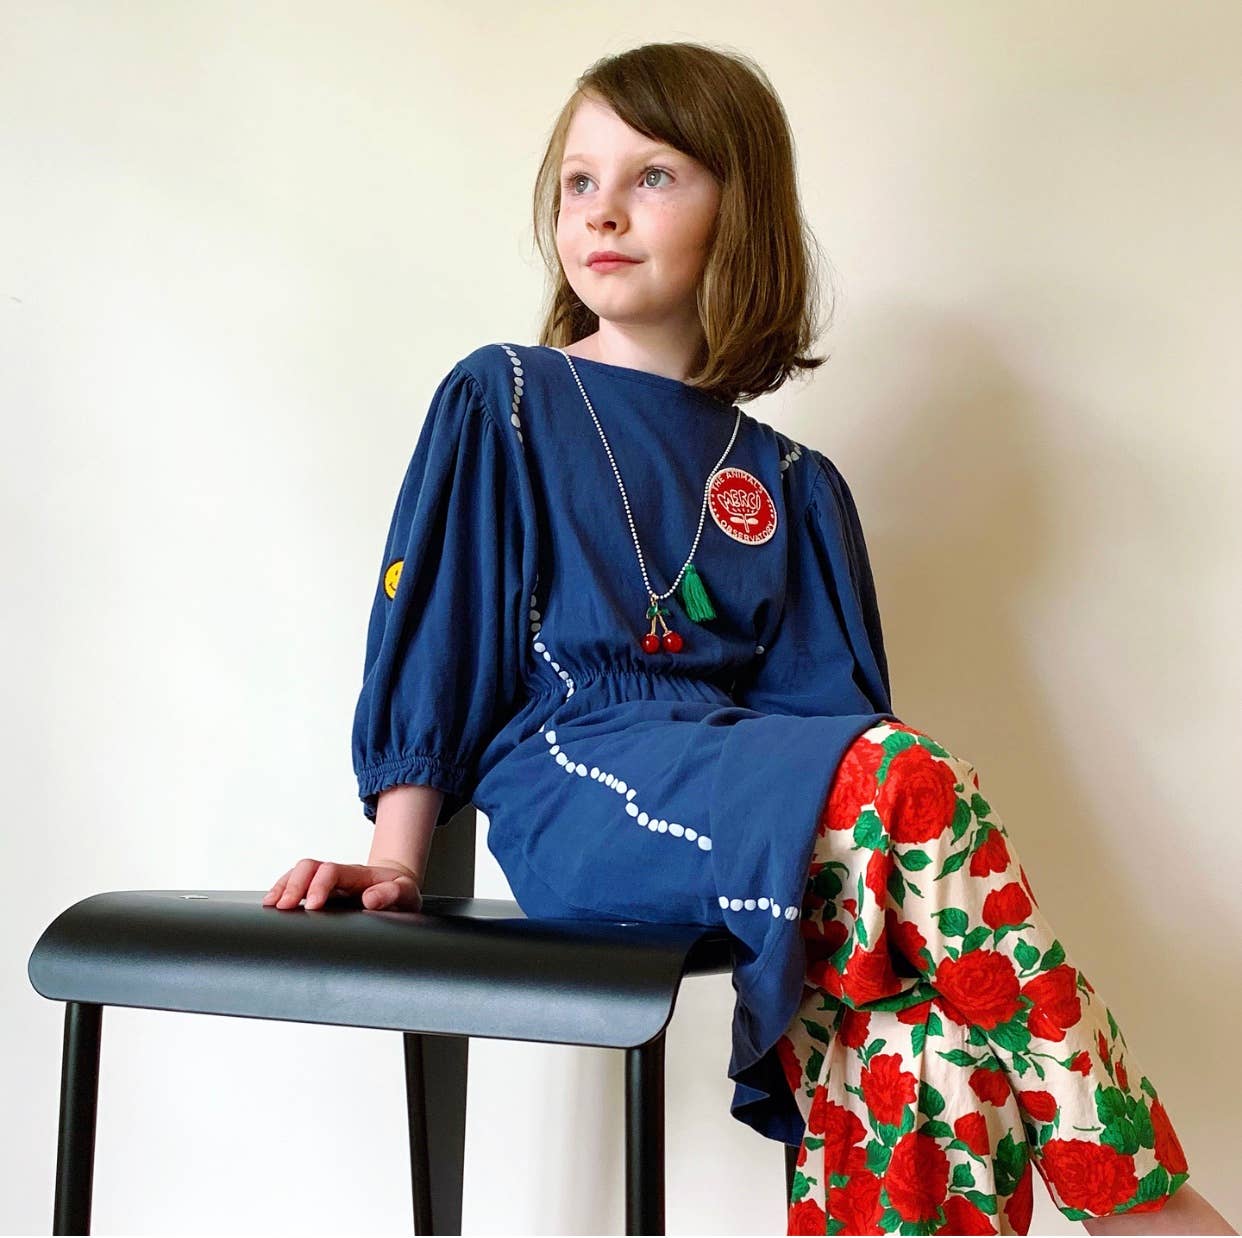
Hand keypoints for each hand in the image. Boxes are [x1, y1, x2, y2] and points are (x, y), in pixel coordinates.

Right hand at [262, 858, 422, 911]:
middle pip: (309, 867)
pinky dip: (281, 890)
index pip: (332, 870)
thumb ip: (393, 894)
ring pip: (298, 873)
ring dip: (283, 886)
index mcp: (358, 874)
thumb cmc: (399, 892)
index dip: (320, 885)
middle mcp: (338, 874)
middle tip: (285, 907)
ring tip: (272, 905)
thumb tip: (370, 900)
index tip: (314, 905)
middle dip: (295, 884)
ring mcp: (326, 882)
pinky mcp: (319, 891)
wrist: (397, 888)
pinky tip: (271, 904)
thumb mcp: (406, 893)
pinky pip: (296, 883)